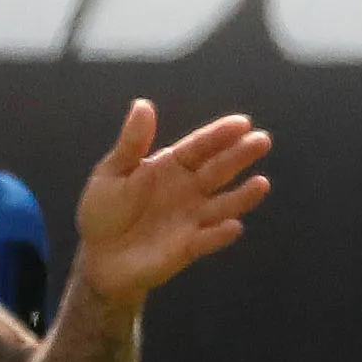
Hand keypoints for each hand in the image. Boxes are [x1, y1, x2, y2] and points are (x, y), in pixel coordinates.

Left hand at [70, 102, 272, 301]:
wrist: (99, 256)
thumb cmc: (105, 210)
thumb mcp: (112, 172)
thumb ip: (131, 143)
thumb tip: (143, 105)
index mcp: (171, 166)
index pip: (200, 147)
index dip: (220, 135)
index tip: (242, 123)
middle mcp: (189, 190)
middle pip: (218, 169)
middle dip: (240, 156)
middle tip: (262, 141)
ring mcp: (191, 218)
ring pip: (222, 205)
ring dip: (242, 196)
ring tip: (261, 184)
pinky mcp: (187, 247)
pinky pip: (206, 240)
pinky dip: (219, 235)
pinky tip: (233, 226)